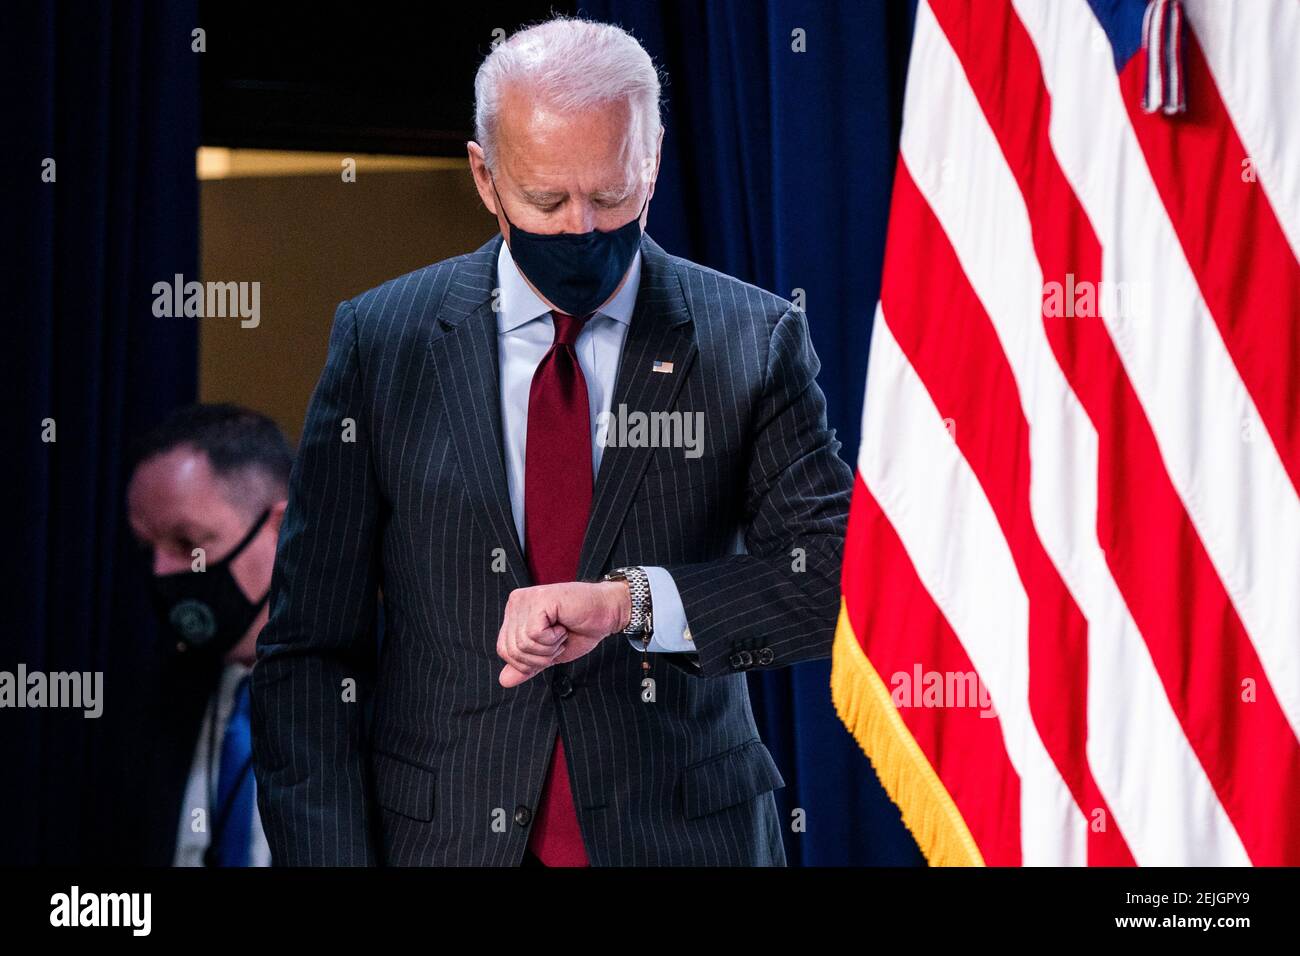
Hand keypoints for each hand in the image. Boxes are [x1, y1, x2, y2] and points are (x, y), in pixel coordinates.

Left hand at [496, 580, 630, 687]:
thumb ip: (527, 666)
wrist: (607, 612)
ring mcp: (527, 599)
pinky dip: (553, 639)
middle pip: (511, 649)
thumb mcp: (550, 654)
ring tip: (561, 633)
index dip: (528, 661)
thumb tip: (503, 681)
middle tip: (559, 641)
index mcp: (515, 614)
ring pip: (522, 643)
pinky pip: (534, 635)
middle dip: (540, 656)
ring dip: (549, 647)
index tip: (551, 646)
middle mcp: (516, 603)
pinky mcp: (540, 599)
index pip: (503, 650)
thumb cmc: (581, 629)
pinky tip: (563, 626)